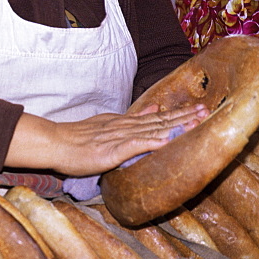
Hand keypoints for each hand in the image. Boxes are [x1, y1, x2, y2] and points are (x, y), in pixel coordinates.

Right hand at [8, 103, 207, 177]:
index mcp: (121, 122)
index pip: (155, 118)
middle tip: (207, 111)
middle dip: (184, 117)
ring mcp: (116, 137)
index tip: (199, 110)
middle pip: (159, 121)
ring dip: (174, 127)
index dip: (178, 114)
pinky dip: (150, 142)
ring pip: (151, 130)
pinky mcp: (109, 150)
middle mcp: (122, 126)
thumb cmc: (73, 140)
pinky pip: (133, 145)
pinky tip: (165, 141)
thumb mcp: (104, 124)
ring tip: (195, 122)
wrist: (52, 143)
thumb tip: (155, 109)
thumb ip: (130, 119)